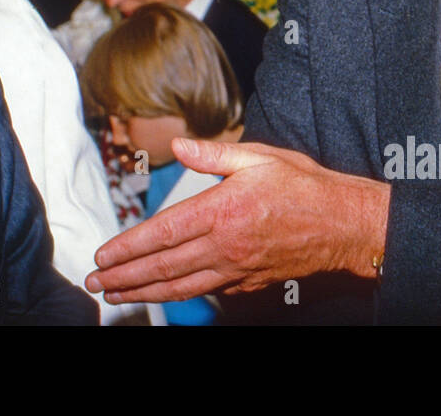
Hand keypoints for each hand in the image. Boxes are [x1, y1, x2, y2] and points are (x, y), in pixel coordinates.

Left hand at [84, 138, 389, 303]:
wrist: (344, 224)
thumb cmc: (303, 186)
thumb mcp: (259, 157)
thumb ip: (213, 155)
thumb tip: (180, 145)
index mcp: (222, 210)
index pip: (163, 232)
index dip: (128, 246)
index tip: (104, 254)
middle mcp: (224, 245)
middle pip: (163, 266)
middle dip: (125, 275)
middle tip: (95, 281)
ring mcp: (235, 268)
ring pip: (180, 286)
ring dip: (143, 291)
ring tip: (116, 294)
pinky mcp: (247, 282)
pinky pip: (204, 291)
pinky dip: (177, 294)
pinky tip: (160, 293)